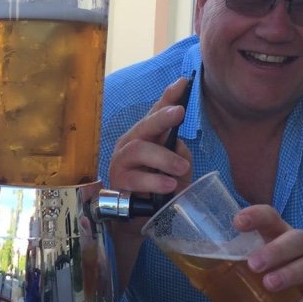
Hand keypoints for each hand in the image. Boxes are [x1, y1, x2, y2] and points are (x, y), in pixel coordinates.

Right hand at [107, 77, 192, 197]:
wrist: (138, 219)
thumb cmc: (158, 189)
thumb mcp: (176, 169)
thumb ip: (179, 154)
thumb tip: (178, 146)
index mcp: (146, 137)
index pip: (156, 113)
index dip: (169, 97)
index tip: (184, 81)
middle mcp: (131, 145)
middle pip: (144, 126)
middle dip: (162, 117)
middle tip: (180, 112)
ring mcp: (121, 163)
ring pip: (139, 150)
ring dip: (163, 158)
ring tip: (181, 168)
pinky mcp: (118, 184)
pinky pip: (135, 179)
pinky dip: (154, 181)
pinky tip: (169, 186)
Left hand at [235, 205, 302, 301]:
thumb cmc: (273, 269)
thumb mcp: (252, 263)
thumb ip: (228, 266)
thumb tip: (195, 277)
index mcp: (277, 233)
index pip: (270, 216)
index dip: (256, 216)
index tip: (237, 222)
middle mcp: (299, 247)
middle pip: (296, 238)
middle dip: (275, 250)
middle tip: (253, 264)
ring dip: (289, 274)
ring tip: (268, 285)